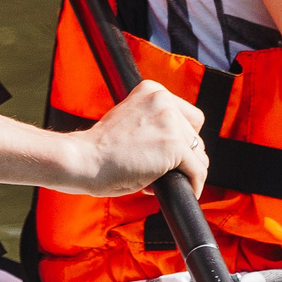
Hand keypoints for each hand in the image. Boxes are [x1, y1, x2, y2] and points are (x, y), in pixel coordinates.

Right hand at [67, 80, 207, 197]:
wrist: (83, 160)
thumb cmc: (100, 149)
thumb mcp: (129, 121)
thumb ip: (153, 124)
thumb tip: (182, 148)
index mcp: (152, 90)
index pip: (187, 116)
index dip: (182, 138)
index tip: (169, 153)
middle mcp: (164, 100)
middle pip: (194, 136)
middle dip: (182, 157)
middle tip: (161, 172)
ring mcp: (170, 122)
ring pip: (198, 154)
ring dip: (185, 171)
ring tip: (164, 181)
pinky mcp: (174, 146)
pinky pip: (198, 170)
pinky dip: (194, 184)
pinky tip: (185, 191)